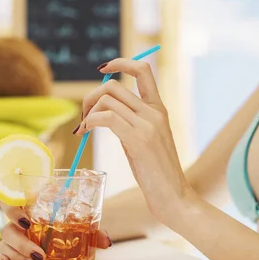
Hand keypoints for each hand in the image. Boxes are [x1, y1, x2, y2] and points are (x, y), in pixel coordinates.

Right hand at [0, 202, 112, 259]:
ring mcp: (13, 235)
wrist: (62, 233)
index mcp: (32, 206)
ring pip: (5, 243)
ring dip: (18, 255)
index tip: (27, 222)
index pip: (12, 201)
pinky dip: (1, 259)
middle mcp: (19, 221)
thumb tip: (106, 242)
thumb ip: (92, 231)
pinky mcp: (9, 249)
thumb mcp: (80, 225)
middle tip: (41, 255)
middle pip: (8, 228)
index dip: (14, 210)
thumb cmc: (67, 223)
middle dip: (23, 244)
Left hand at [75, 59, 193, 222]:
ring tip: (84, 128)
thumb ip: (131, 123)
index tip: (103, 69)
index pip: (143, 70)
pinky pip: (106, 118)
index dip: (121, 63)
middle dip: (91, 96)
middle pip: (114, 85)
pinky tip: (85, 133)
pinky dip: (90, 122)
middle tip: (84, 117)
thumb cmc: (157, 174)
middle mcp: (154, 112)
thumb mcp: (145, 141)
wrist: (174, 196)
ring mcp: (147, 125)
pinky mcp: (139, 139)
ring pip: (107, 99)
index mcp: (159, 109)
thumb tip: (103, 113)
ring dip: (87, 111)